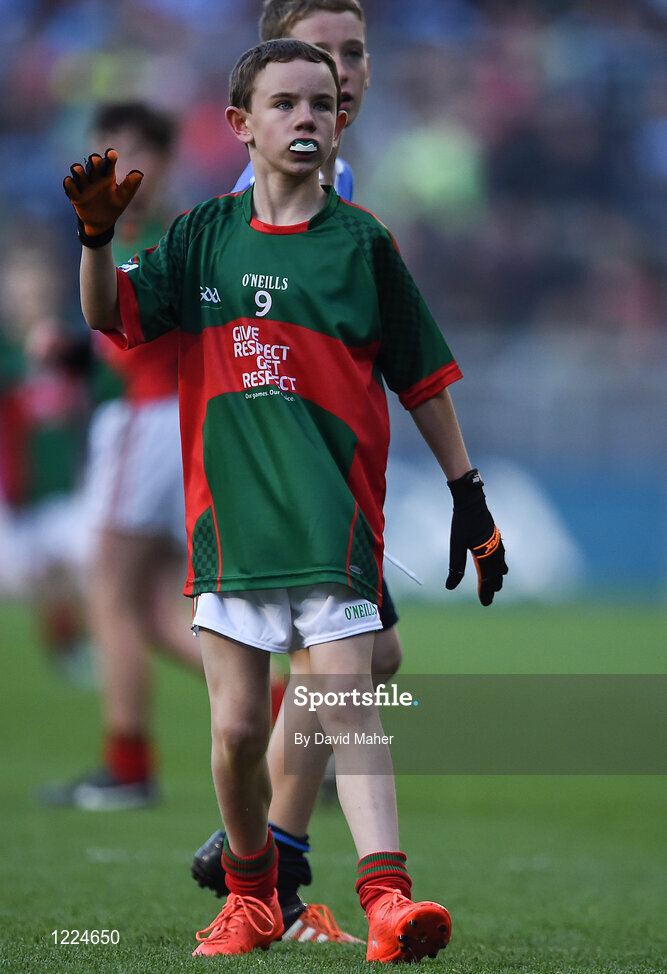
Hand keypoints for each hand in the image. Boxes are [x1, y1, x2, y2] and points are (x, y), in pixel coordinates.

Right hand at [63, 148, 142, 245]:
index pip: (108, 164)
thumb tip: (139, 174)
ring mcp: (84, 186)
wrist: (101, 224)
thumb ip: (130, 186)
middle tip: (96, 161)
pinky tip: (70, 182)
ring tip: (79, 170)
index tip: (112, 154)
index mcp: (108, 177)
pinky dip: (69, 184)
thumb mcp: (123, 198)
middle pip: (92, 165)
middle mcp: (95, 178)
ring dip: (78, 170)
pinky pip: (70, 186)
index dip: (109, 157)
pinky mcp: (75, 195)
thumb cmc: (113, 207)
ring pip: (79, 172)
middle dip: (93, 162)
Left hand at [445, 469, 507, 605]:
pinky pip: (500, 555)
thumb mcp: (456, 545)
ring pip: (500, 564)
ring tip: (498, 584)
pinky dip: (499, 564)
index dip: (486, 592)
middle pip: (496, 573)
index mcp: (486, 554)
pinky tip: (499, 563)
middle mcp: (494, 550)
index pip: (487, 579)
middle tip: (490, 597)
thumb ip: (456, 566)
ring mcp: (497, 542)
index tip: (485, 603)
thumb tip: (450, 586)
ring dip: (498, 575)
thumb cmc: (462, 522)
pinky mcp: (495, 536)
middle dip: (493, 586)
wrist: (471, 500)